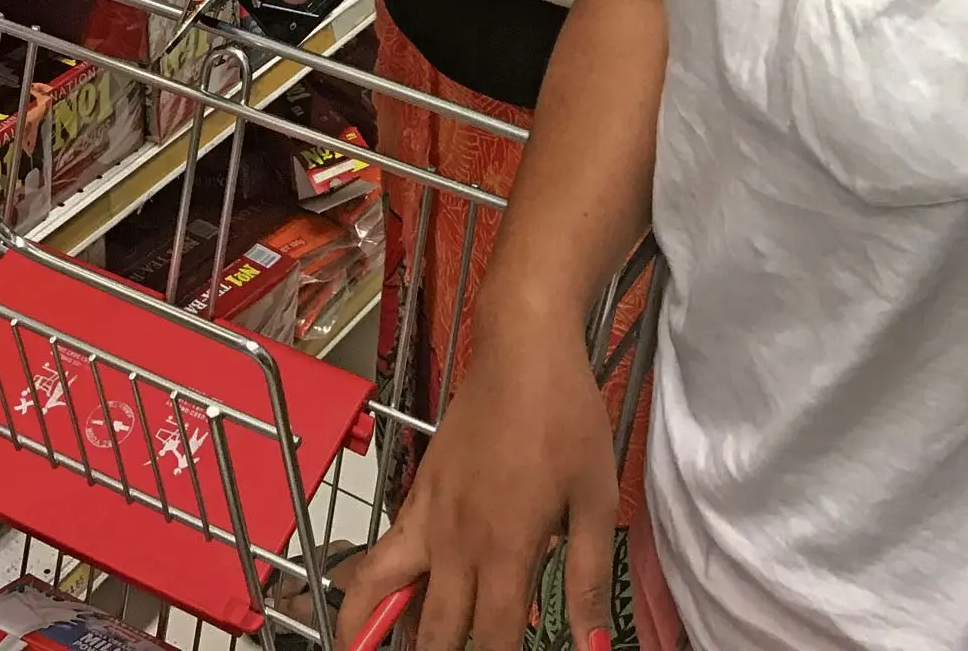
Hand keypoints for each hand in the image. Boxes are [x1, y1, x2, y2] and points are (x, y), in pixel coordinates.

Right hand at [335, 316, 619, 650]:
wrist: (522, 348)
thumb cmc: (566, 418)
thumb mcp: (596, 498)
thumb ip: (588, 579)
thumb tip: (592, 646)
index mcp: (505, 548)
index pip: (491, 639)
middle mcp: (456, 540)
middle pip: (434, 630)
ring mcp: (428, 513)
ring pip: (379, 587)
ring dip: (372, 628)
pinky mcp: (417, 489)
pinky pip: (384, 548)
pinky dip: (371, 584)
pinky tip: (380, 599)